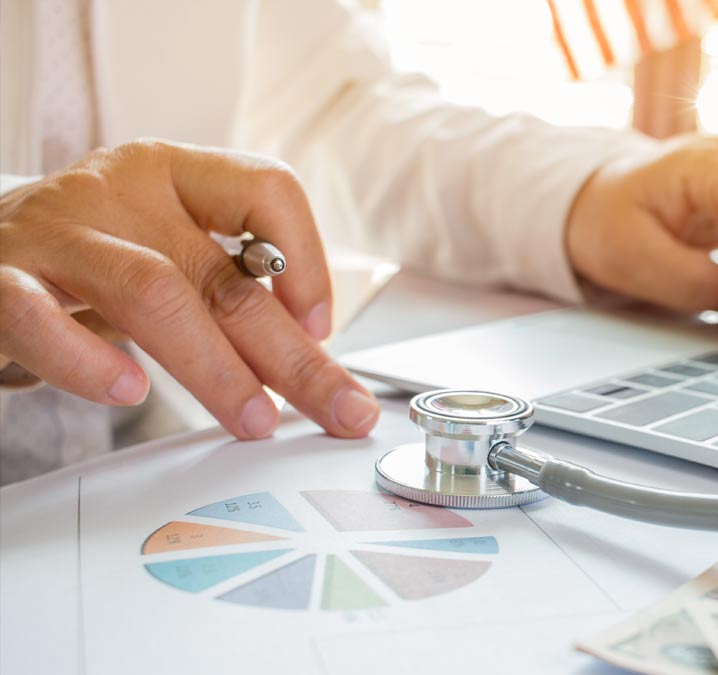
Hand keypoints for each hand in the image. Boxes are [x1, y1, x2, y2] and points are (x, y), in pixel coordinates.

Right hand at [0, 140, 378, 438]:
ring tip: (253, 419)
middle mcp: (117, 189)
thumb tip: (312, 359)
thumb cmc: (81, 264)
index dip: (309, 260)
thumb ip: (225, 292)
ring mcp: (54, 231)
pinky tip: (127, 392)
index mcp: (171, 175)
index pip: (266, 188)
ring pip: (154, 294)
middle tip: (339, 409)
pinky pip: (41, 317)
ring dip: (216, 370)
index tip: (322, 328)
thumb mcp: (162, 256)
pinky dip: (88, 360)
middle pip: (226, 274)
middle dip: (294, 356)